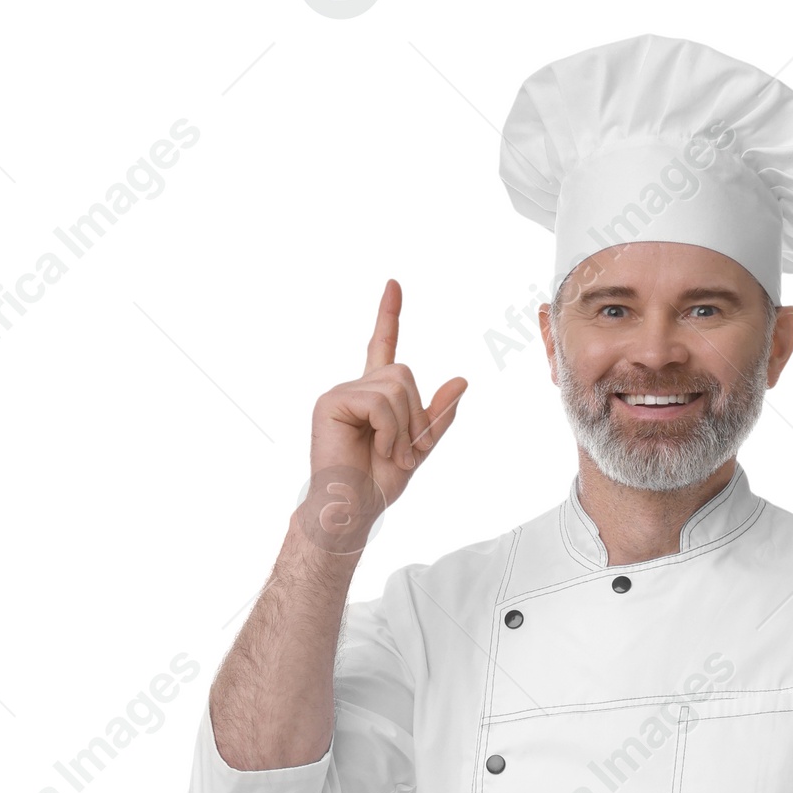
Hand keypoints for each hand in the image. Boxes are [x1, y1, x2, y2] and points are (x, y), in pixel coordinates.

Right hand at [298, 281, 465, 555]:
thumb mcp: (419, 448)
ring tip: (386, 452)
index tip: (394, 285)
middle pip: (404, 373)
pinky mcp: (331, 401)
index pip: (382, 346)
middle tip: (398, 451)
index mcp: (374, 395)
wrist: (353, 508)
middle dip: (412, 416)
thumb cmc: (377, 483)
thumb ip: (438, 415)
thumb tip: (461, 381)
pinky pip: (379, 401)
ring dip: (401, 427)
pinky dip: (388, 429)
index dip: (389, 316)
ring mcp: (340, 392)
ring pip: (395, 386)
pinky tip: (375, 447)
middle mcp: (356, 387)